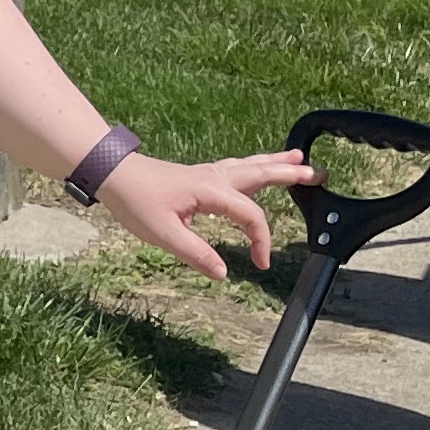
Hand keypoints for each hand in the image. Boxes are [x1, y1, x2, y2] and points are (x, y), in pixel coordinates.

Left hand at [98, 147, 316, 279]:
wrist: (111, 174)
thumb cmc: (135, 201)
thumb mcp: (165, 235)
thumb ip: (198, 254)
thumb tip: (225, 273)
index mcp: (212, 191)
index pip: (251, 216)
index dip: (262, 241)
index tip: (261, 263)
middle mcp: (215, 178)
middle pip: (262, 173)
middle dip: (291, 173)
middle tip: (318, 173)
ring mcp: (207, 173)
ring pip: (250, 166)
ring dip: (276, 163)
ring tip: (298, 157)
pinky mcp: (198, 175)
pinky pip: (236, 169)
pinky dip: (254, 167)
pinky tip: (255, 168)